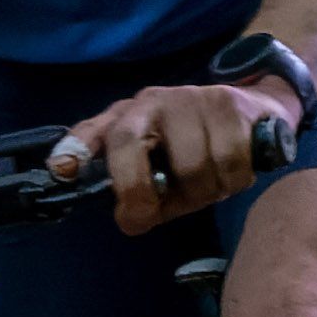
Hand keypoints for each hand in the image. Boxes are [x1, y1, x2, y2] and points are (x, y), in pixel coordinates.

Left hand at [56, 75, 303, 232]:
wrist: (256, 111)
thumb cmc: (198, 148)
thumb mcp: (162, 170)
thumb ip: (140, 193)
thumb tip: (130, 218)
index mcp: (129, 117)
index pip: (95, 130)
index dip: (74, 147)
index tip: (61, 170)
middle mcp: (153, 101)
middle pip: (128, 144)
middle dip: (135, 189)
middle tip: (149, 214)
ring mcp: (190, 98)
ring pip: (190, 166)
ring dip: (204, 192)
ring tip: (210, 185)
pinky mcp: (229, 103)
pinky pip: (229, 162)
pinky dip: (234, 181)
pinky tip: (232, 173)